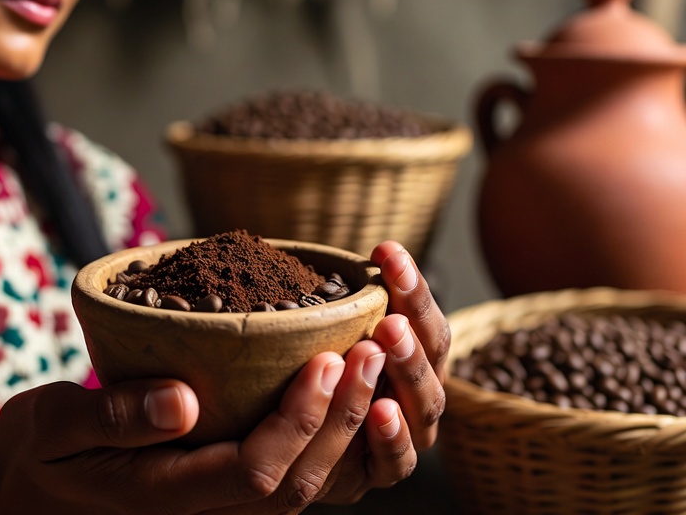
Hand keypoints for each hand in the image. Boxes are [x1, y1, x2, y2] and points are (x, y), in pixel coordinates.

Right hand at [0, 341, 387, 514]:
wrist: (28, 494)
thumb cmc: (40, 454)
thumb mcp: (54, 428)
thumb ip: (112, 414)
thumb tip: (183, 400)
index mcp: (168, 496)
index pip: (256, 471)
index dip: (298, 420)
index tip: (326, 360)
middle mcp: (204, 507)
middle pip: (295, 481)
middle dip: (341, 417)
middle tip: (372, 348)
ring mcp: (215, 501)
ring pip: (302, 482)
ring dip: (346, 425)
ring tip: (376, 358)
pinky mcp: (219, 481)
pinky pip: (287, 470)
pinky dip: (326, 434)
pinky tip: (346, 385)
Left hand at [312, 241, 448, 504]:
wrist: (286, 443)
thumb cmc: (312, 367)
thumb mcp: (327, 328)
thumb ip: (339, 300)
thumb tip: (343, 248)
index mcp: (413, 351)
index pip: (424, 315)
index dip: (411, 284)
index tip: (387, 251)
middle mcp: (419, 390)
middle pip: (432, 352)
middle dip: (414, 320)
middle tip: (391, 300)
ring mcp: (407, 432)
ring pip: (423, 403)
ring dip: (408, 368)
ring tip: (389, 337)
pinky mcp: (381, 471)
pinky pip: (396, 460)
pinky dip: (392, 436)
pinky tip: (381, 411)